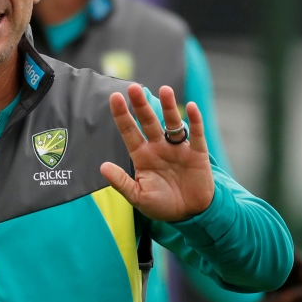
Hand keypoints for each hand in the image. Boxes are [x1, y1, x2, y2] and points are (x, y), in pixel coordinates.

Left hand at [100, 84, 214, 221]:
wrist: (190, 214)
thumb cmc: (162, 205)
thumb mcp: (138, 197)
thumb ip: (122, 182)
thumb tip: (103, 167)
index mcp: (143, 156)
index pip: (129, 131)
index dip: (122, 115)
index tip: (115, 97)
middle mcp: (159, 147)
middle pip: (149, 122)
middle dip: (141, 105)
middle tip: (133, 87)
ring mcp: (178, 149)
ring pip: (172, 123)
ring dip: (169, 107)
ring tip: (164, 90)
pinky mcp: (197, 154)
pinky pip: (197, 134)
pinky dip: (195, 121)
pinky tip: (190, 107)